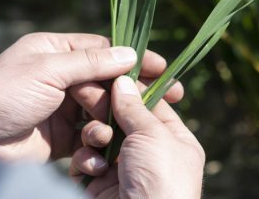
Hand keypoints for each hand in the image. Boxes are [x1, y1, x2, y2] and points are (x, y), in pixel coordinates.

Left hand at [0, 33, 182, 161]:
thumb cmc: (3, 96)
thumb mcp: (47, 71)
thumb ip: (90, 62)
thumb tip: (130, 52)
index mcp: (53, 50)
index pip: (101, 49)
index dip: (132, 57)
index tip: (161, 67)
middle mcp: (59, 76)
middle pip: (106, 80)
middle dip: (126, 93)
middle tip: (153, 103)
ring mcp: (60, 107)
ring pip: (101, 109)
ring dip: (108, 120)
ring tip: (102, 132)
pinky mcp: (60, 138)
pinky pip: (89, 135)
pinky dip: (96, 141)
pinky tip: (97, 147)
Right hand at [71, 76, 204, 198]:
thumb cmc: (160, 180)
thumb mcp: (153, 135)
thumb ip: (134, 107)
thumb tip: (123, 80)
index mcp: (173, 140)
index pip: (150, 104)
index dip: (130, 88)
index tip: (109, 72)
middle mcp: (149, 154)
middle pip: (120, 119)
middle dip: (103, 109)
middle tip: (84, 91)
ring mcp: (124, 171)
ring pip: (99, 138)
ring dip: (93, 136)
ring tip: (96, 141)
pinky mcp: (101, 186)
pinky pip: (86, 162)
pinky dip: (85, 162)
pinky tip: (91, 168)